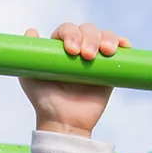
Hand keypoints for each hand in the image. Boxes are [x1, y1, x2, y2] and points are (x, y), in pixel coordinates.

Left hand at [19, 22, 129, 138]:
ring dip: (107, 38)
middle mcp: (78, 48)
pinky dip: (123, 43)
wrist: (64, 122)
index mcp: (59, 47)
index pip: (67, 30)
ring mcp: (95, 58)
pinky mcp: (110, 69)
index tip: (71, 50)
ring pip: (104, 36)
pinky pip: (120, 50)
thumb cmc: (44, 101)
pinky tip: (124, 46)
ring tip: (106, 52)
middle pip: (88, 29)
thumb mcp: (28, 77)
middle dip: (90, 38)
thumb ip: (28, 55)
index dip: (71, 34)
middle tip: (87, 56)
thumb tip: (31, 31)